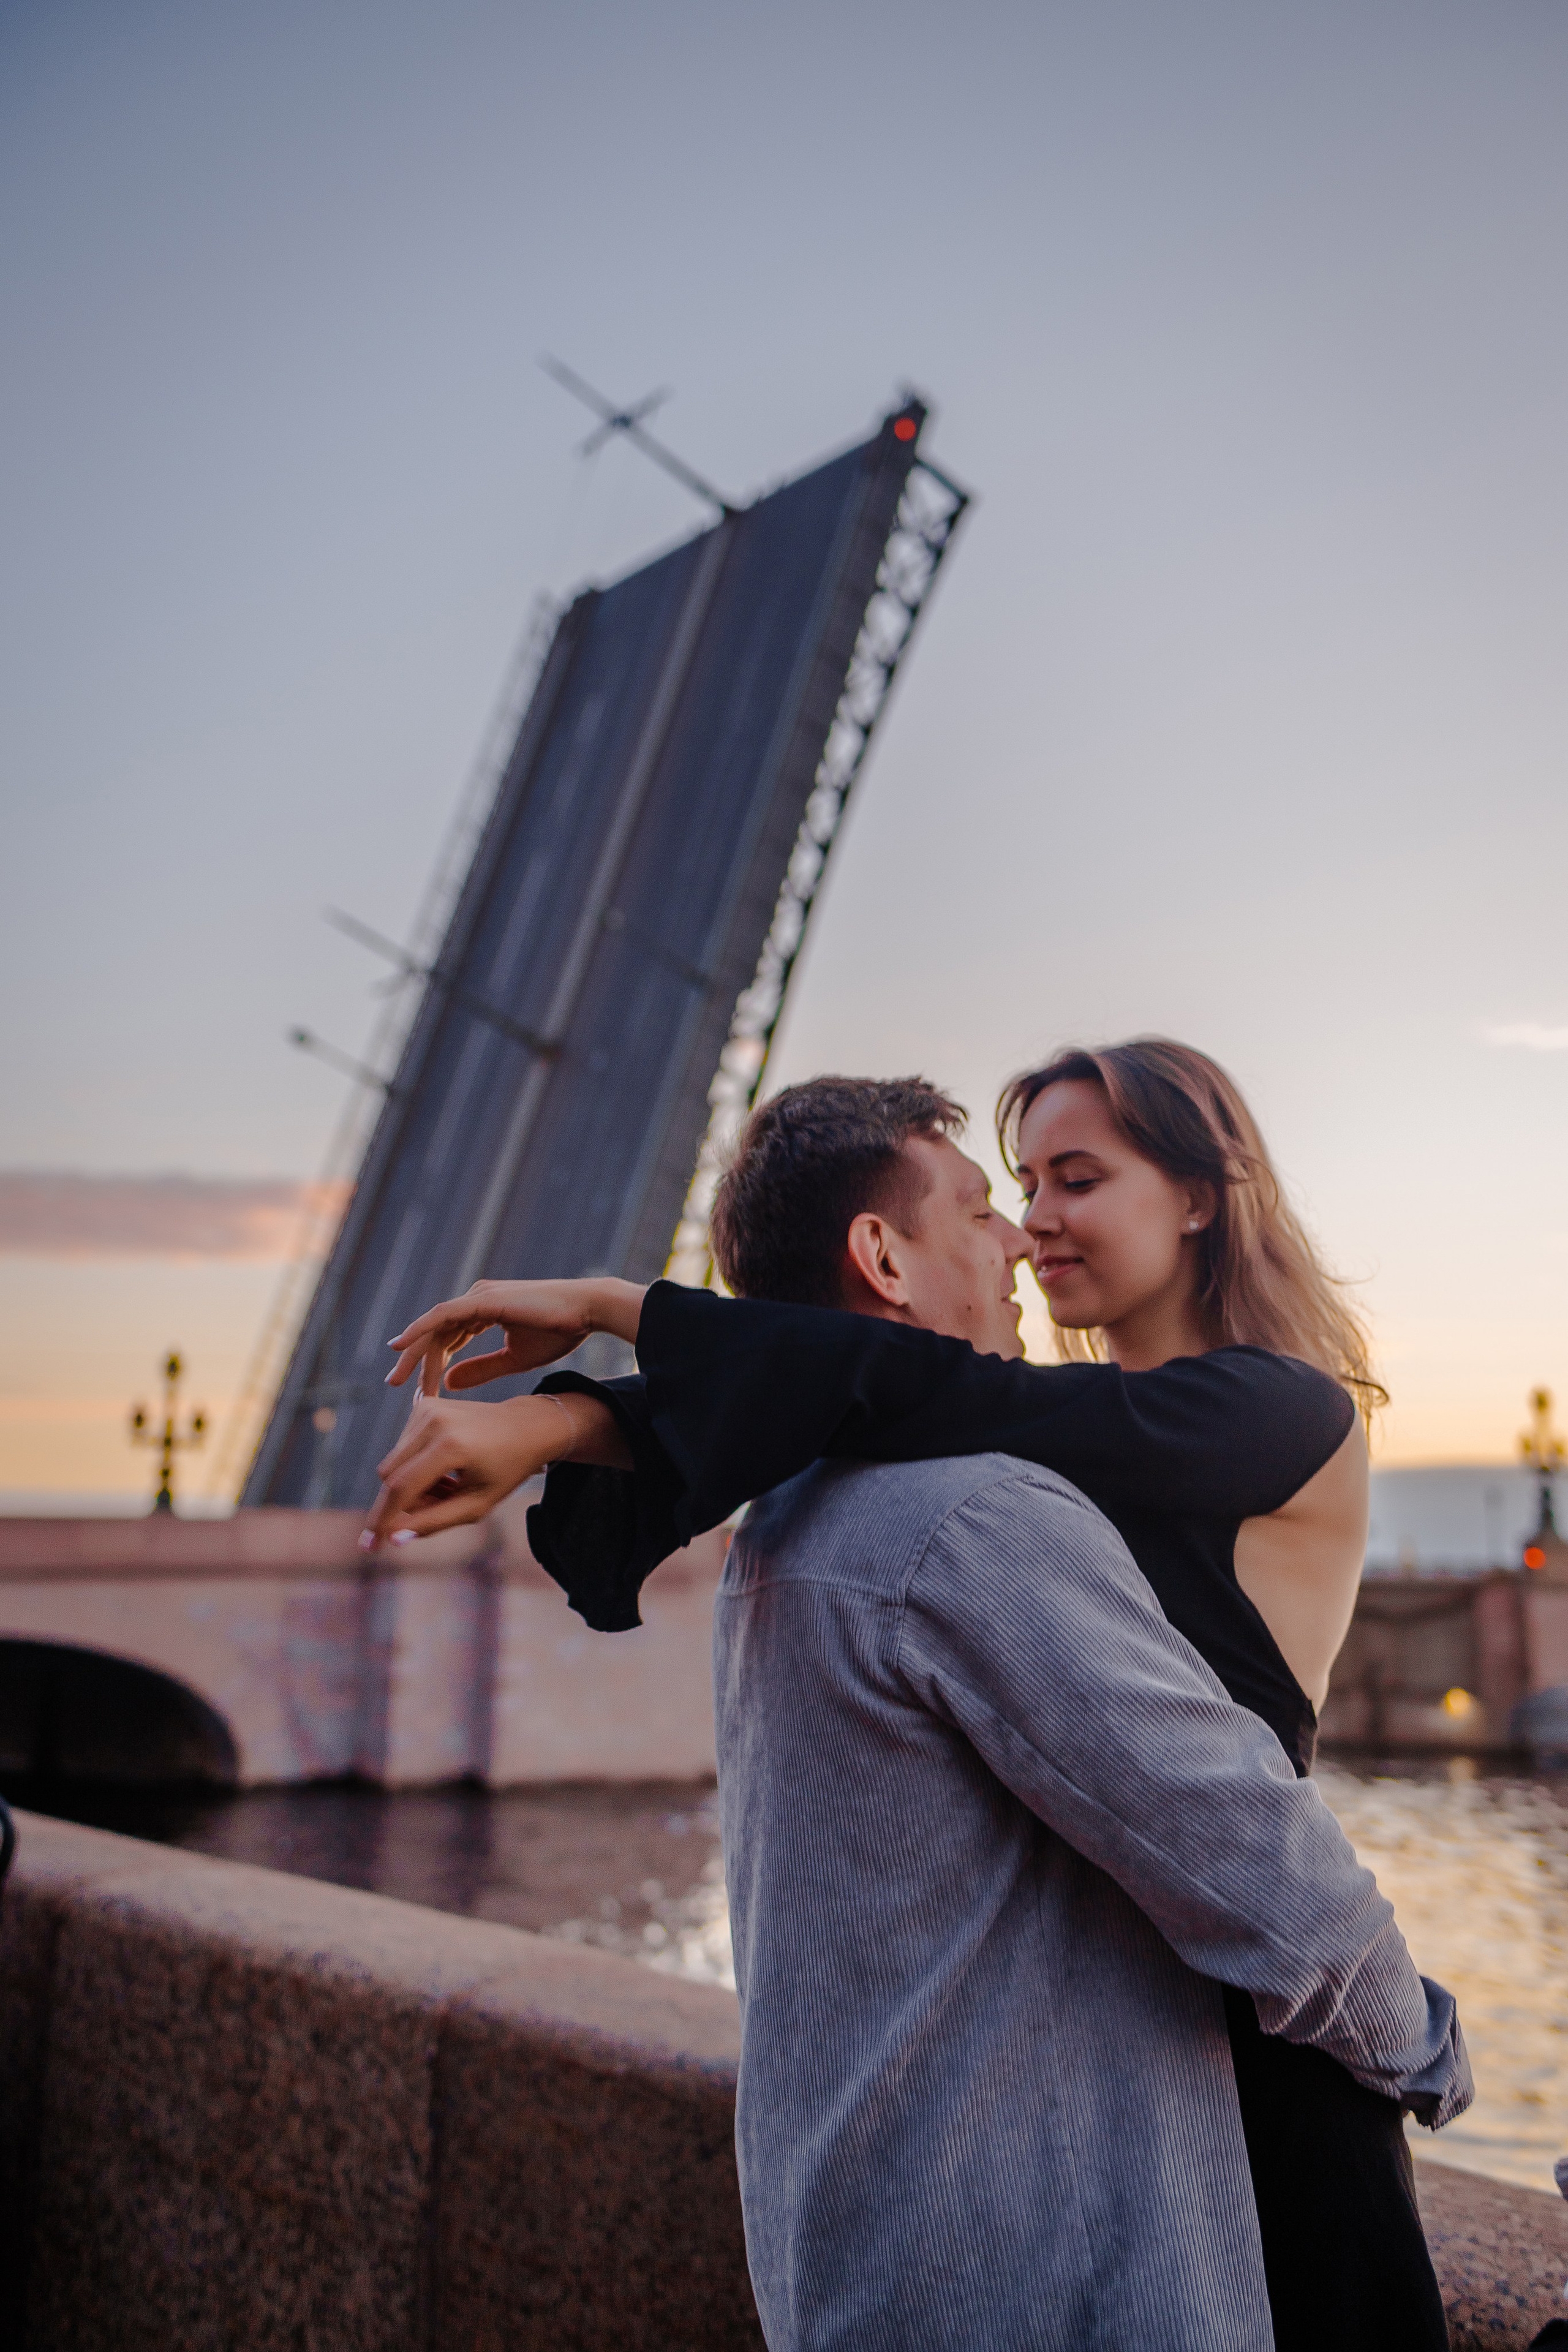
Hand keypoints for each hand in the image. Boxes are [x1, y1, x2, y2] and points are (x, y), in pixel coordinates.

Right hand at [360, 1391, 574, 1547]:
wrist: (528, 1425)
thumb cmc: (507, 1469)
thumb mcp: (477, 1504)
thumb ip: (434, 1523)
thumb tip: (393, 1540)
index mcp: (451, 1446)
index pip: (401, 1488)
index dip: (381, 1520)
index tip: (368, 1547)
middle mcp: (433, 1421)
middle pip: (388, 1475)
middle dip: (400, 1502)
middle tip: (436, 1508)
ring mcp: (426, 1408)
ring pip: (392, 1463)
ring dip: (412, 1484)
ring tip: (450, 1486)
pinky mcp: (423, 1404)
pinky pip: (402, 1447)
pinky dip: (417, 1466)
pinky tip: (446, 1469)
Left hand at [384, 1276, 645, 1392]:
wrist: (587, 1312)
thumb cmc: (559, 1333)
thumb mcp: (514, 1360)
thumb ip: (481, 1370)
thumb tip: (449, 1382)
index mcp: (484, 1310)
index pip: (448, 1337)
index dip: (431, 1362)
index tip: (421, 1391)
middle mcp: (476, 1299)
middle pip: (435, 1332)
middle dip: (414, 1360)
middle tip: (395, 1385)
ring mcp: (478, 1296)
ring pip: (434, 1326)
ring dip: (412, 1352)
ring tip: (396, 1378)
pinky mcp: (482, 1299)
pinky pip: (441, 1316)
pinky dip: (419, 1330)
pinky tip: (401, 1347)